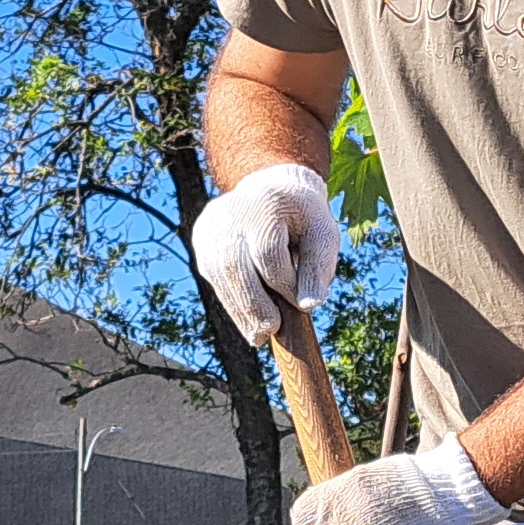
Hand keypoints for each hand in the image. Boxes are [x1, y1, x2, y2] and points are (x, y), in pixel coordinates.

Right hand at [189, 159, 343, 346]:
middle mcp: (231, 211)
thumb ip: (318, 267)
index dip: (285, 283)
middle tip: (269, 332)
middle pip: (235, 264)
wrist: (272, 188)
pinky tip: (246, 317)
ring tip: (258, 336)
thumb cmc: (303, 218)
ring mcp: (211, 225)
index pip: (268, 251)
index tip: (302, 308)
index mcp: (266, 203)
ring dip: (239, 309)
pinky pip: (213, 275)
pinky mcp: (202, 239)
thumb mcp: (322, 235)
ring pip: (219, 274)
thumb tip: (309, 306)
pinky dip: (231, 299)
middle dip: (253, 303)